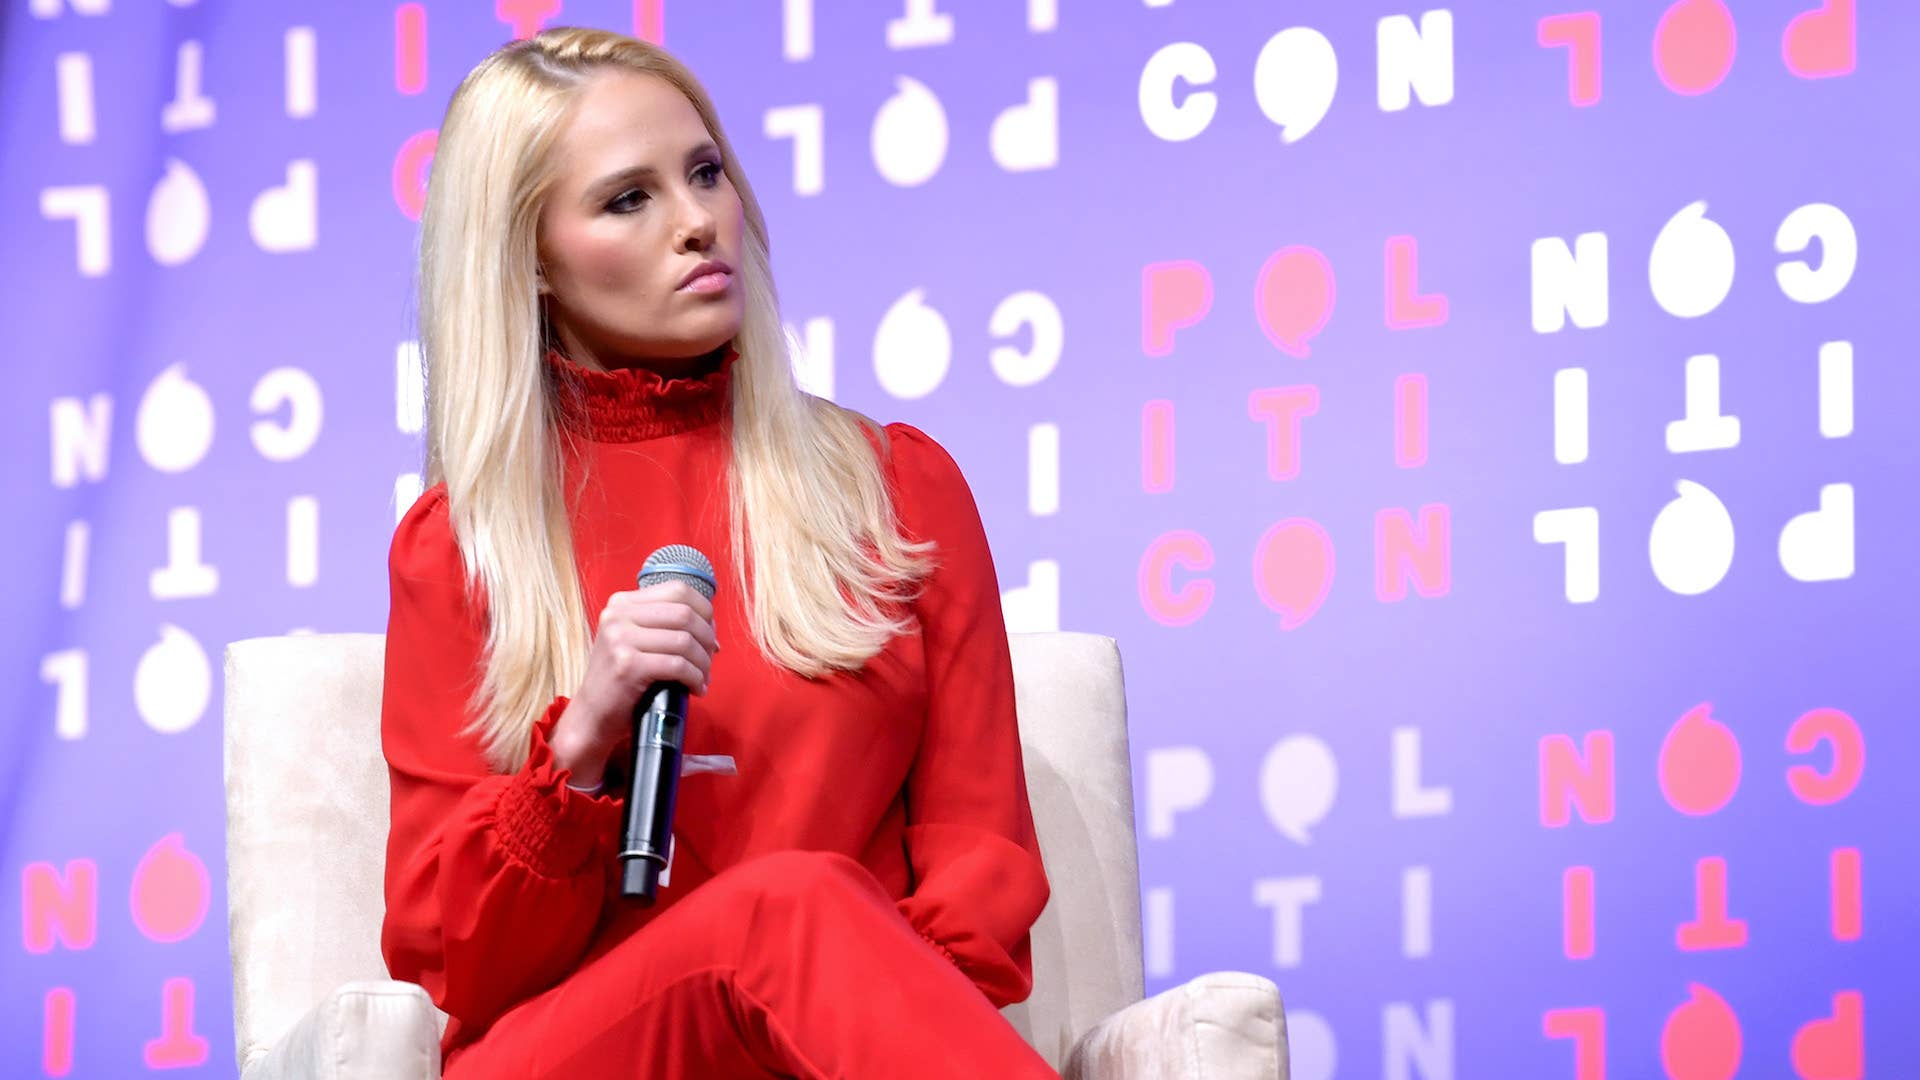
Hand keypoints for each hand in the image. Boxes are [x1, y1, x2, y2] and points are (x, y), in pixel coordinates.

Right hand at [549, 580, 717, 788]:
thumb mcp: (636, 640)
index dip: (703, 611)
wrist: (592, 714)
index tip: (709, 634)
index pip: (678, 590)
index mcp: (622, 603)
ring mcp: (620, 639)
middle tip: (710, 659)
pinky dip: (694, 677)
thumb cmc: (621, 679)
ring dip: (703, 662)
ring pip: (684, 640)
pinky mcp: (627, 665)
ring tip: (704, 677)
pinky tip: (696, 688)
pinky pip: (677, 665)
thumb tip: (711, 628)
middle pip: (684, 614)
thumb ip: (665, 626)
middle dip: (706, 638)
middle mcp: (618, 615)